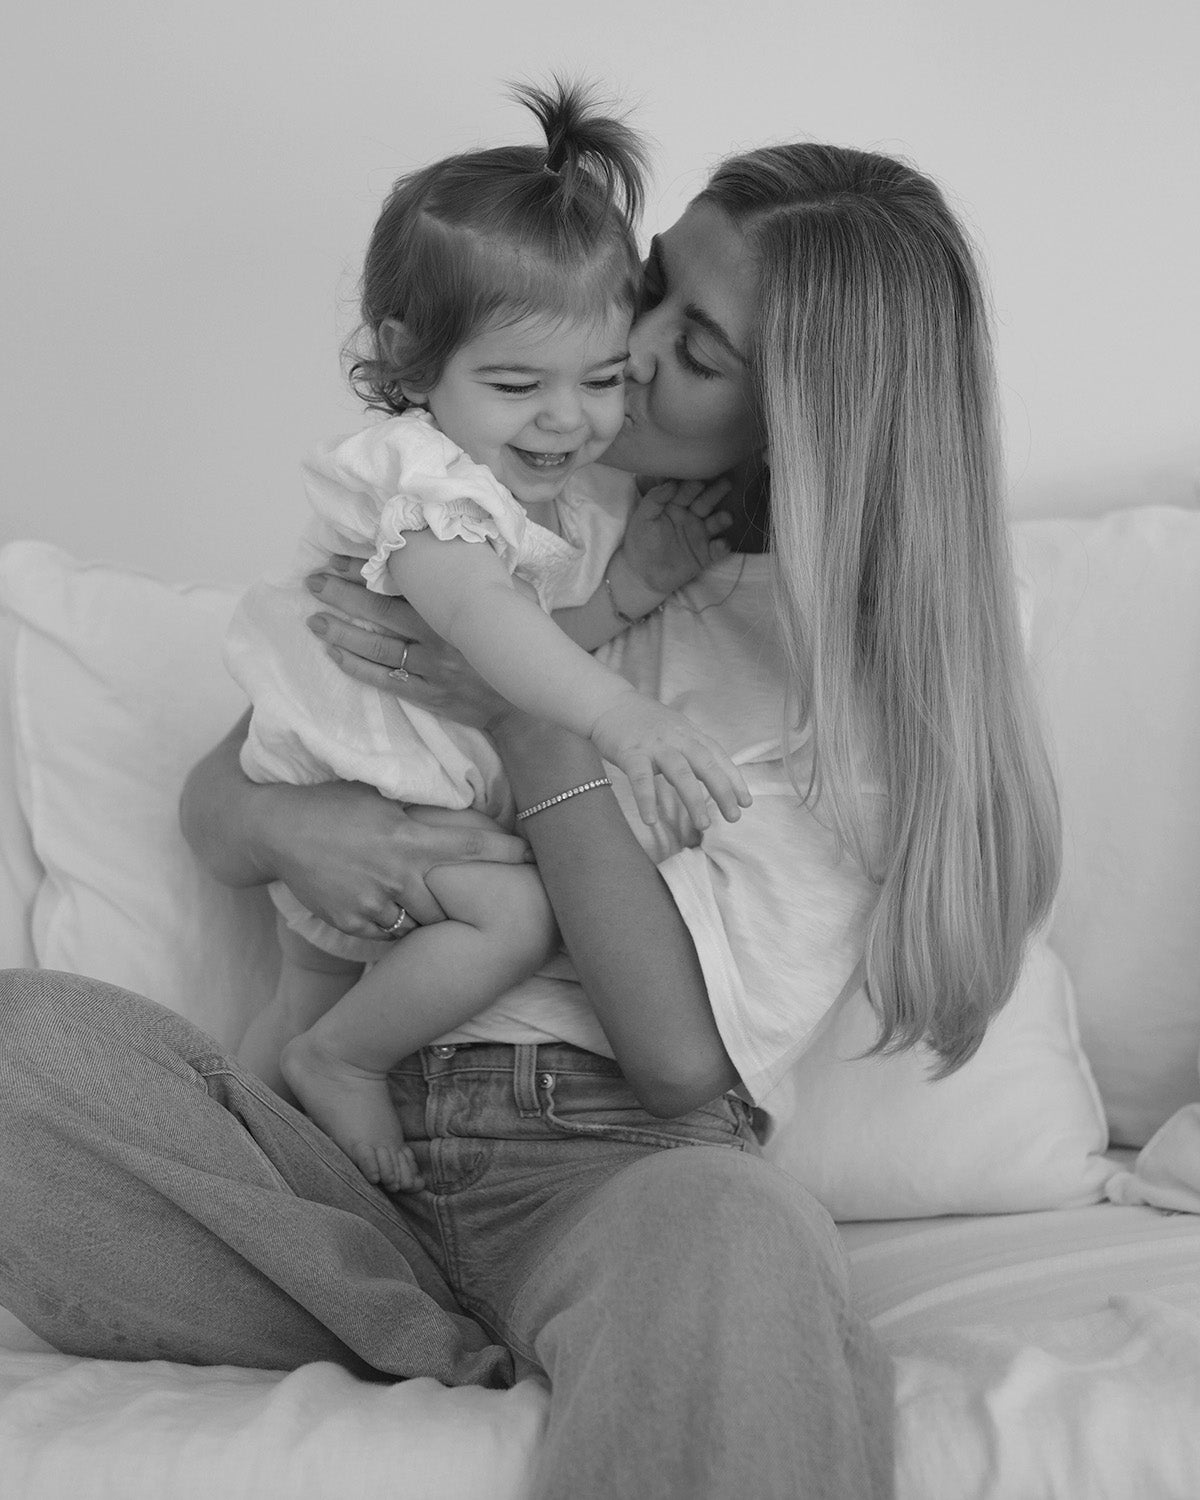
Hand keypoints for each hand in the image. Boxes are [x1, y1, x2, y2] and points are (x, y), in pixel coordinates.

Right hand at [262, 779, 531, 937]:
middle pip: (449, 899)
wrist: (275, 830)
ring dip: (428, 913)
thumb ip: (417, 809)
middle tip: (482, 896)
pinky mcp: (351, 923)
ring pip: (419, 922)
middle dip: (462, 898)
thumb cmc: (330, 803)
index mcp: (406, 838)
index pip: (470, 849)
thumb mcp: (378, 796)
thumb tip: (459, 801)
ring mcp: (372, 905)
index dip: (506, 853)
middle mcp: (394, 876)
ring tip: (427, 902)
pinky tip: (393, 907)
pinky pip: (388, 933)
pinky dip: (396, 923)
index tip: (533, 855)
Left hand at [304, 560, 511, 730]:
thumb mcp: (518, 602)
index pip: (402, 584)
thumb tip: (470, 543)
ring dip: (341, 631)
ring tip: (314, 619)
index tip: (338, 559)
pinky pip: (384, 679)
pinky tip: (334, 653)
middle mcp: (439, 638)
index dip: (367, 570)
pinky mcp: (427, 694)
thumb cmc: (521, 645)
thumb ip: (491, 577)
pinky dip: (356, 667)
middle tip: (314, 582)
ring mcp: (431, 669)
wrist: (525, 706)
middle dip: (342, 596)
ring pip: (376, 647)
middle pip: (380, 613)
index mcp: (455, 610)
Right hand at [588, 691, 751, 829]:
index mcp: (690, 734)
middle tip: (734, 817)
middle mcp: (677, 738)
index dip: (734, 779)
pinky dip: (646, 799)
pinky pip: (641, 778)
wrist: (609, 702)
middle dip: (723, 791)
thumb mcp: (676, 731)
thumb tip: (715, 778)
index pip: (718, 757)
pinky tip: (651, 820)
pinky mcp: (630, 752)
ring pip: (680, 772)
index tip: (745, 802)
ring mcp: (654, 745)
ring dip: (694, 799)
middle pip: (706, 764)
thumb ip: (693, 750)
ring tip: (704, 825)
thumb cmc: (644, 723)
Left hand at [619, 478, 732, 596]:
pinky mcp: (705, 555)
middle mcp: (691, 516)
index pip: (687, 491)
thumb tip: (672, 483)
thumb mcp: (642, 517)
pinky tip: (722, 545)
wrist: (642, 573)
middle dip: (715, 493)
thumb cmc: (640, 540)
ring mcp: (700, 535)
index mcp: (676, 504)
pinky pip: (717, 550)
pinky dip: (722, 547)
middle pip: (706, 502)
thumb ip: (655, 499)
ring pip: (715, 523)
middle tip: (726, 483)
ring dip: (722, 519)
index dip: (692, 486)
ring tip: (726, 517)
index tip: (698, 482)